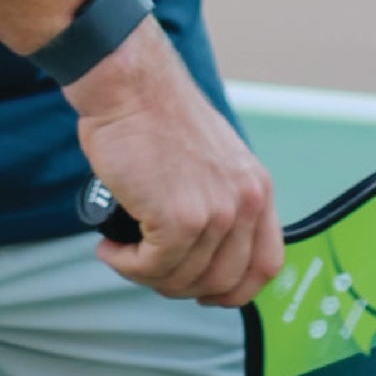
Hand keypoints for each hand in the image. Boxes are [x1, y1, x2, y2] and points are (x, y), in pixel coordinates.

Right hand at [68, 22, 284, 307]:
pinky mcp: (177, 220)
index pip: (266, 265)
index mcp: (256, 187)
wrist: (130, 85)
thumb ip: (219, 198)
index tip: (204, 290)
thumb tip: (203, 250)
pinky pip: (151, 269)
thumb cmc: (156, 115)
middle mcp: (245, 202)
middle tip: (148, 266)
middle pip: (222, 283)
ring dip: (145, 273)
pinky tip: (109, 247)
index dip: (234, 289)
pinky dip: (125, 265)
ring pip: (181, 279)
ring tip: (122, 250)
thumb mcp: (212, 158)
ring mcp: (215, 213)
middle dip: (180, 285)